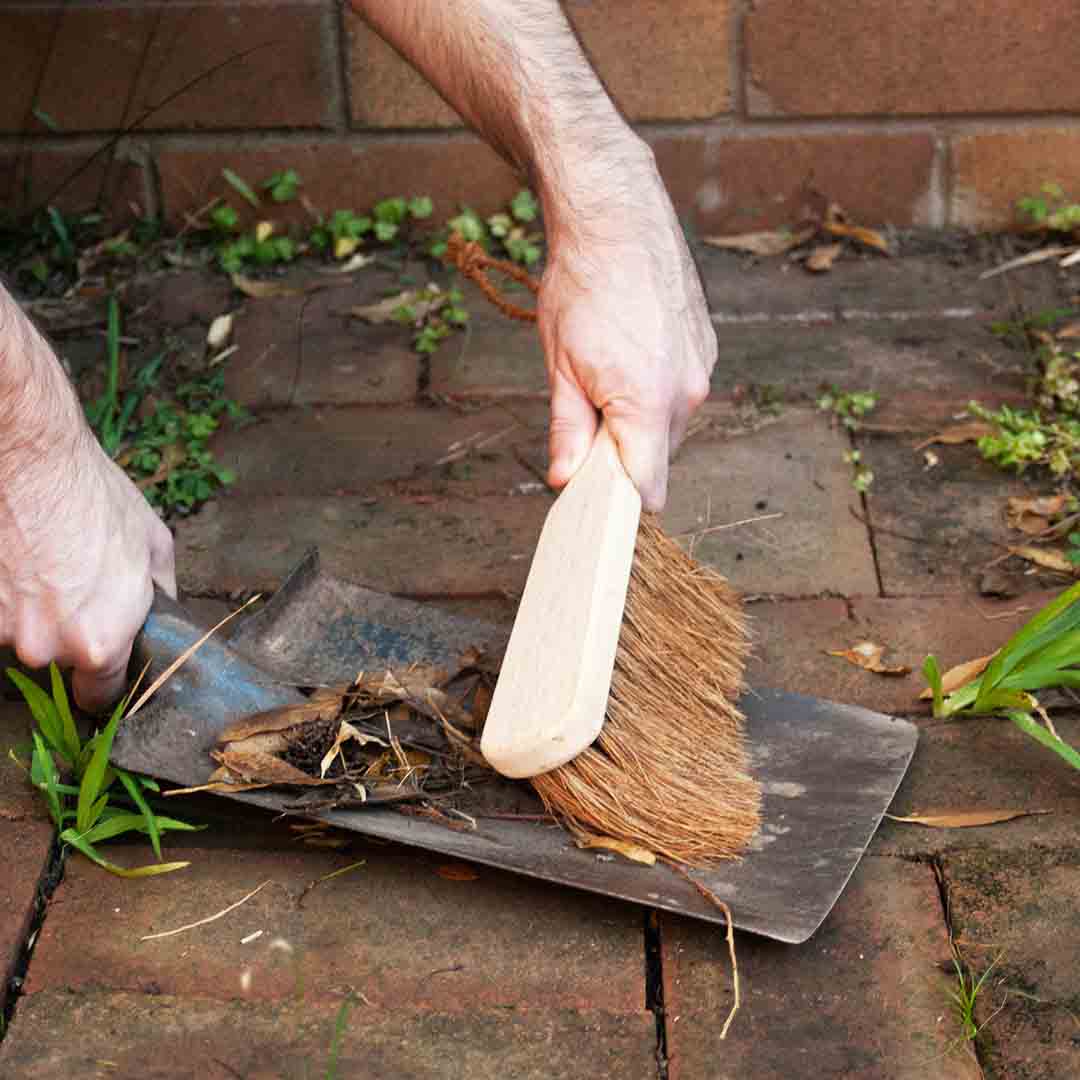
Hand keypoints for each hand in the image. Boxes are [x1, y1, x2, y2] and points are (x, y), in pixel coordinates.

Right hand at [0, 323, 174, 711]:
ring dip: (35, 611)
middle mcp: (49, 647)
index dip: (105, 683)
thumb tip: (166, 615)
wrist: (31, 461)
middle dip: (71, 633)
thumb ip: (161, 594)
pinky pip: (1, 614)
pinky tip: (23, 560)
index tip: (105, 670)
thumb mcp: (153, 545)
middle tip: (78, 588)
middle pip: (61, 660)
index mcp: (101, 642)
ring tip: (49, 564)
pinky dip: (8, 595)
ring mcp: (5, 629)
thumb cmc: (97, 500)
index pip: (101, 696)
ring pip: (26, 635)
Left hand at [537, 153, 715, 510]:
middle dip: (623, 454)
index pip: (649, 487)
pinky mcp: (707, 348)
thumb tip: (564, 479)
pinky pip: (681, 391)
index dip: (622, 502)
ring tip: (604, 375)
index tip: (598, 503)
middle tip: (583, 422)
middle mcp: (686, 394)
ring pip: (669, 424)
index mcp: (647, 405)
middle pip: (657, 457)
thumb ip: (567, 431)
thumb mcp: (560, 366)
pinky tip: (628, 354)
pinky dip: (655, 390)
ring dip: (638, 419)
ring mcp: (702, 369)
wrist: (618, 216)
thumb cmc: (582, 286)